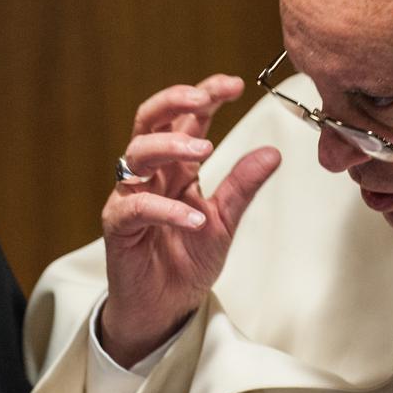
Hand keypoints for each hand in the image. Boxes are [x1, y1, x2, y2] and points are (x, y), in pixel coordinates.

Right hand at [99, 74, 280, 366]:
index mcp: (176, 167)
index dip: (205, 95)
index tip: (234, 84)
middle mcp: (150, 175)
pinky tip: (194, 218)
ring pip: (136, 154)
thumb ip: (242, 186)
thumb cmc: (187, 261)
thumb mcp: (226, 220)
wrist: (165, 307)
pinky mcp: (119, 227)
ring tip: (203, 151)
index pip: (185, 118)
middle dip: (175, 102)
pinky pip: (136, 207)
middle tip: (205, 99)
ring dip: (170, 146)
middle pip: (149, 120)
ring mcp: (130, 197)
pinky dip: (166, 209)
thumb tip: (272, 152)